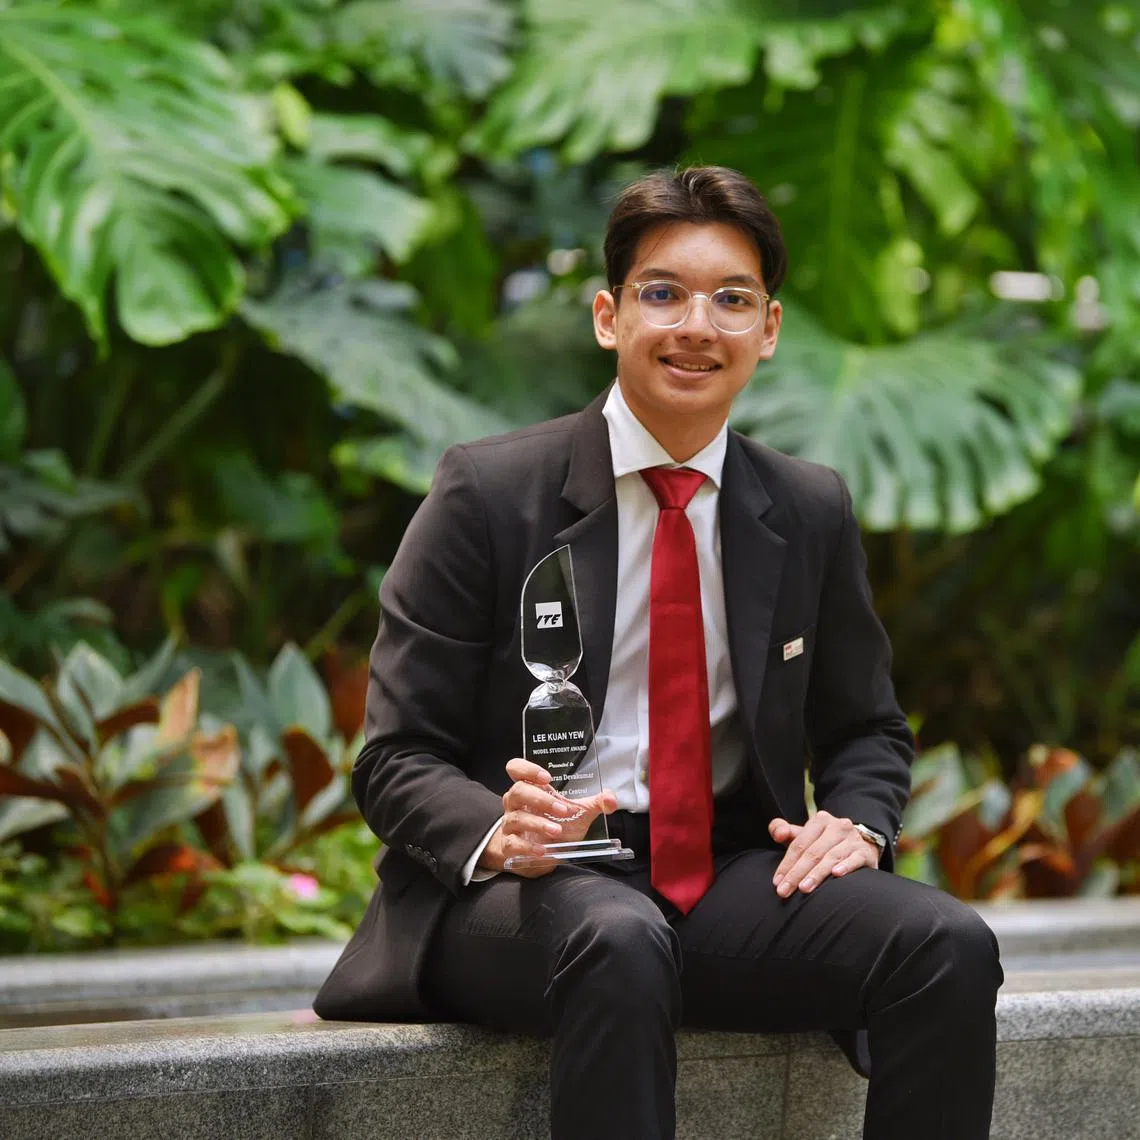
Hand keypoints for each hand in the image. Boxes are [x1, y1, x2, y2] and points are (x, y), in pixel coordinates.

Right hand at [479, 757, 616, 877]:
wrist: (541, 856)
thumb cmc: (557, 827)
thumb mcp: (578, 814)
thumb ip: (596, 804)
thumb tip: (611, 799)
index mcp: (531, 790)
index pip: (516, 769)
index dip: (527, 769)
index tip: (546, 777)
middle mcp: (517, 804)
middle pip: (517, 791)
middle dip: (540, 799)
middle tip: (562, 810)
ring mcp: (511, 825)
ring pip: (516, 818)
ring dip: (538, 824)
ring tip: (557, 831)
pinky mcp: (509, 846)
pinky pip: (513, 844)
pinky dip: (528, 847)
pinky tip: (543, 851)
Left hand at [769, 811, 879, 897]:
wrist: (861, 845)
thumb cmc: (825, 843)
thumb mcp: (806, 835)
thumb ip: (786, 832)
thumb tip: (777, 833)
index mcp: (820, 820)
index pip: (799, 844)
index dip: (786, 863)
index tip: (777, 882)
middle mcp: (837, 826)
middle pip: (813, 852)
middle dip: (797, 873)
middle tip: (785, 891)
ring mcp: (853, 839)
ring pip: (831, 857)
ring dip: (816, 874)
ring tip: (804, 888)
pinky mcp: (865, 852)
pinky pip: (854, 859)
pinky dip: (845, 866)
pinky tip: (836, 875)